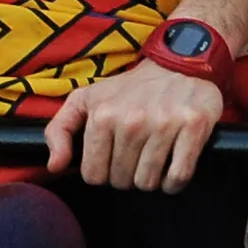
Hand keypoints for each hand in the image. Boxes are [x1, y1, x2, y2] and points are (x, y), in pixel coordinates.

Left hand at [42, 60, 222, 191]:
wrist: (176, 64)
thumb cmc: (128, 88)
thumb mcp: (84, 99)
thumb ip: (59, 130)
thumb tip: (54, 166)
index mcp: (102, 115)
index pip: (94, 175)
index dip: (102, 173)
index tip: (111, 161)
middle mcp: (131, 121)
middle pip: (122, 181)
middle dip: (126, 176)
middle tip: (134, 158)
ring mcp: (164, 125)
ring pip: (148, 183)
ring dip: (151, 180)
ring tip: (152, 161)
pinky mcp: (193, 128)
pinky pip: (179, 176)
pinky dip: (174, 182)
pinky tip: (171, 169)